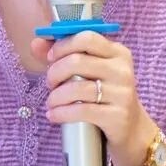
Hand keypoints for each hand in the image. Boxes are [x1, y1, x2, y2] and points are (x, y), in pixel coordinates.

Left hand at [31, 31, 157, 165]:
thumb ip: (64, 55)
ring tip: (51, 102)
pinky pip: (82, 111)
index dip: (63, 45)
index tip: (51, 57)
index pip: (87, 38)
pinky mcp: (117, 116)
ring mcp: (121, 93)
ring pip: (77, 88)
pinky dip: (61, 113)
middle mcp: (122, 70)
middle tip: (49, 83)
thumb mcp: (91, 72)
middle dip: (54, 73)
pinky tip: (53, 115)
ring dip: (55, 96)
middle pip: (77, 62)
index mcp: (117, 52)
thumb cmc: (105, 94)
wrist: (130, 128)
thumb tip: (35, 43)